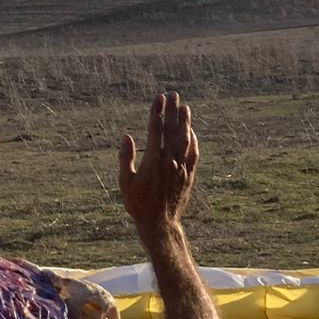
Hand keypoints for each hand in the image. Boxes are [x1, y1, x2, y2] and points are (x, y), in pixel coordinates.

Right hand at [119, 92, 199, 238]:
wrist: (159, 224)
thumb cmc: (138, 203)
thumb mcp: (125, 182)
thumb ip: (125, 157)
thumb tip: (127, 136)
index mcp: (152, 160)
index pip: (155, 129)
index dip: (157, 112)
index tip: (158, 97)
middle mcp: (169, 161)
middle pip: (172, 130)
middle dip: (172, 111)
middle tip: (173, 95)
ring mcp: (181, 168)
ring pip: (185, 140)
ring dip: (185, 122)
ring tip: (185, 108)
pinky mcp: (188, 175)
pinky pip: (193, 153)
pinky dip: (193, 141)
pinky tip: (191, 132)